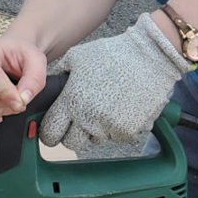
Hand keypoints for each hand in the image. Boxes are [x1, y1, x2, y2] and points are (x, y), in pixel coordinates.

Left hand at [42, 13, 188, 149]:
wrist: (149, 57)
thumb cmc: (112, 54)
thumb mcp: (76, 57)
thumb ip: (60, 75)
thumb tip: (49, 86)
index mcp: (71, 101)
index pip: (50, 132)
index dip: (49, 133)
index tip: (52, 132)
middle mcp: (88, 118)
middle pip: (71, 143)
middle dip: (71, 135)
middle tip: (78, 123)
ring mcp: (109, 127)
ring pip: (95, 140)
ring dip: (96, 130)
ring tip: (104, 108)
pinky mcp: (128, 131)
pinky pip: (116, 136)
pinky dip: (117, 127)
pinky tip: (121, 108)